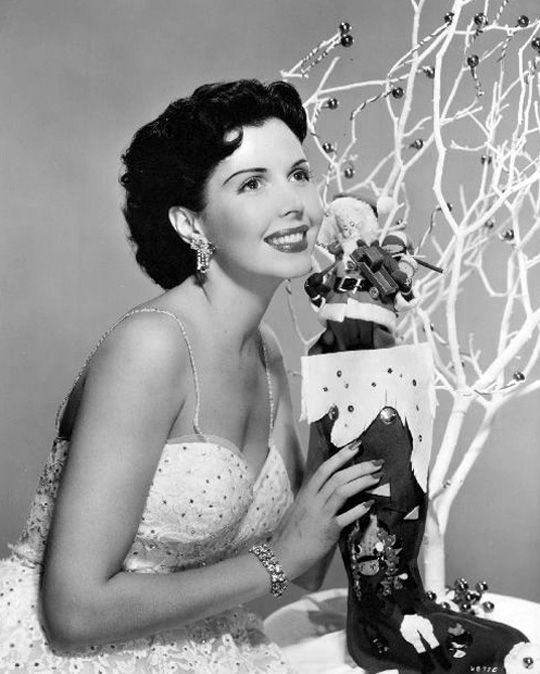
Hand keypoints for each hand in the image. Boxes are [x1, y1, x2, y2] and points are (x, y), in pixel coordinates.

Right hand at [272, 444, 382, 578]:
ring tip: (376, 477)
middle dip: (359, 467)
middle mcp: (313, 500)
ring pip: (342, 491)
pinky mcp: (328, 531)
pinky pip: (345, 517)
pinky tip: (370, 504)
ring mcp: (321, 514)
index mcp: (306, 493)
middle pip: (338, 477)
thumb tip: (328, 489)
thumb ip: (313, 498)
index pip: (325, 469)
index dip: (341, 456)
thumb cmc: (289, 533)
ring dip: (361, 482)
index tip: (356, 446)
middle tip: (377, 462)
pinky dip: (358, 510)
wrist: (281, 555)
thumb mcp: (299, 508)